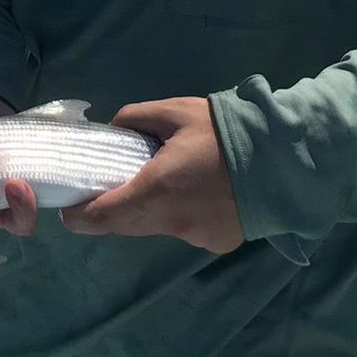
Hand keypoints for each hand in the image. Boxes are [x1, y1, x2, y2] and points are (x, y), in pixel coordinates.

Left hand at [61, 98, 244, 253]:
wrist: (286, 157)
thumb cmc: (226, 131)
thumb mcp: (175, 112)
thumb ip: (135, 118)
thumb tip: (115, 129)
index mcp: (154, 192)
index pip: (99, 219)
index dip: (77, 216)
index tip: (70, 207)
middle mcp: (171, 223)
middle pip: (126, 226)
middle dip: (115, 209)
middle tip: (116, 183)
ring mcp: (195, 239)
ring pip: (157, 227)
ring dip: (153, 210)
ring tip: (170, 179)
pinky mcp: (218, 244)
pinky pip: (187, 230)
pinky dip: (184, 215)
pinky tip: (202, 192)